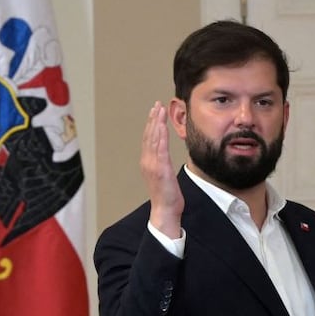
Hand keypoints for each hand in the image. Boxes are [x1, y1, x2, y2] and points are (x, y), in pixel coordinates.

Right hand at [140, 101, 182, 236]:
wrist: (165, 210)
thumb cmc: (168, 196)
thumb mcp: (164, 177)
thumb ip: (163, 165)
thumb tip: (165, 158)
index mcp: (148, 163)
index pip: (149, 139)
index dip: (151, 124)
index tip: (155, 112)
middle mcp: (147, 161)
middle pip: (149, 135)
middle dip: (153, 119)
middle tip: (156, 105)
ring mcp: (152, 164)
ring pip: (153, 138)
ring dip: (156, 122)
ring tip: (159, 109)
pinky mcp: (160, 168)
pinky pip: (159, 147)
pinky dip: (160, 135)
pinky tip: (161, 125)